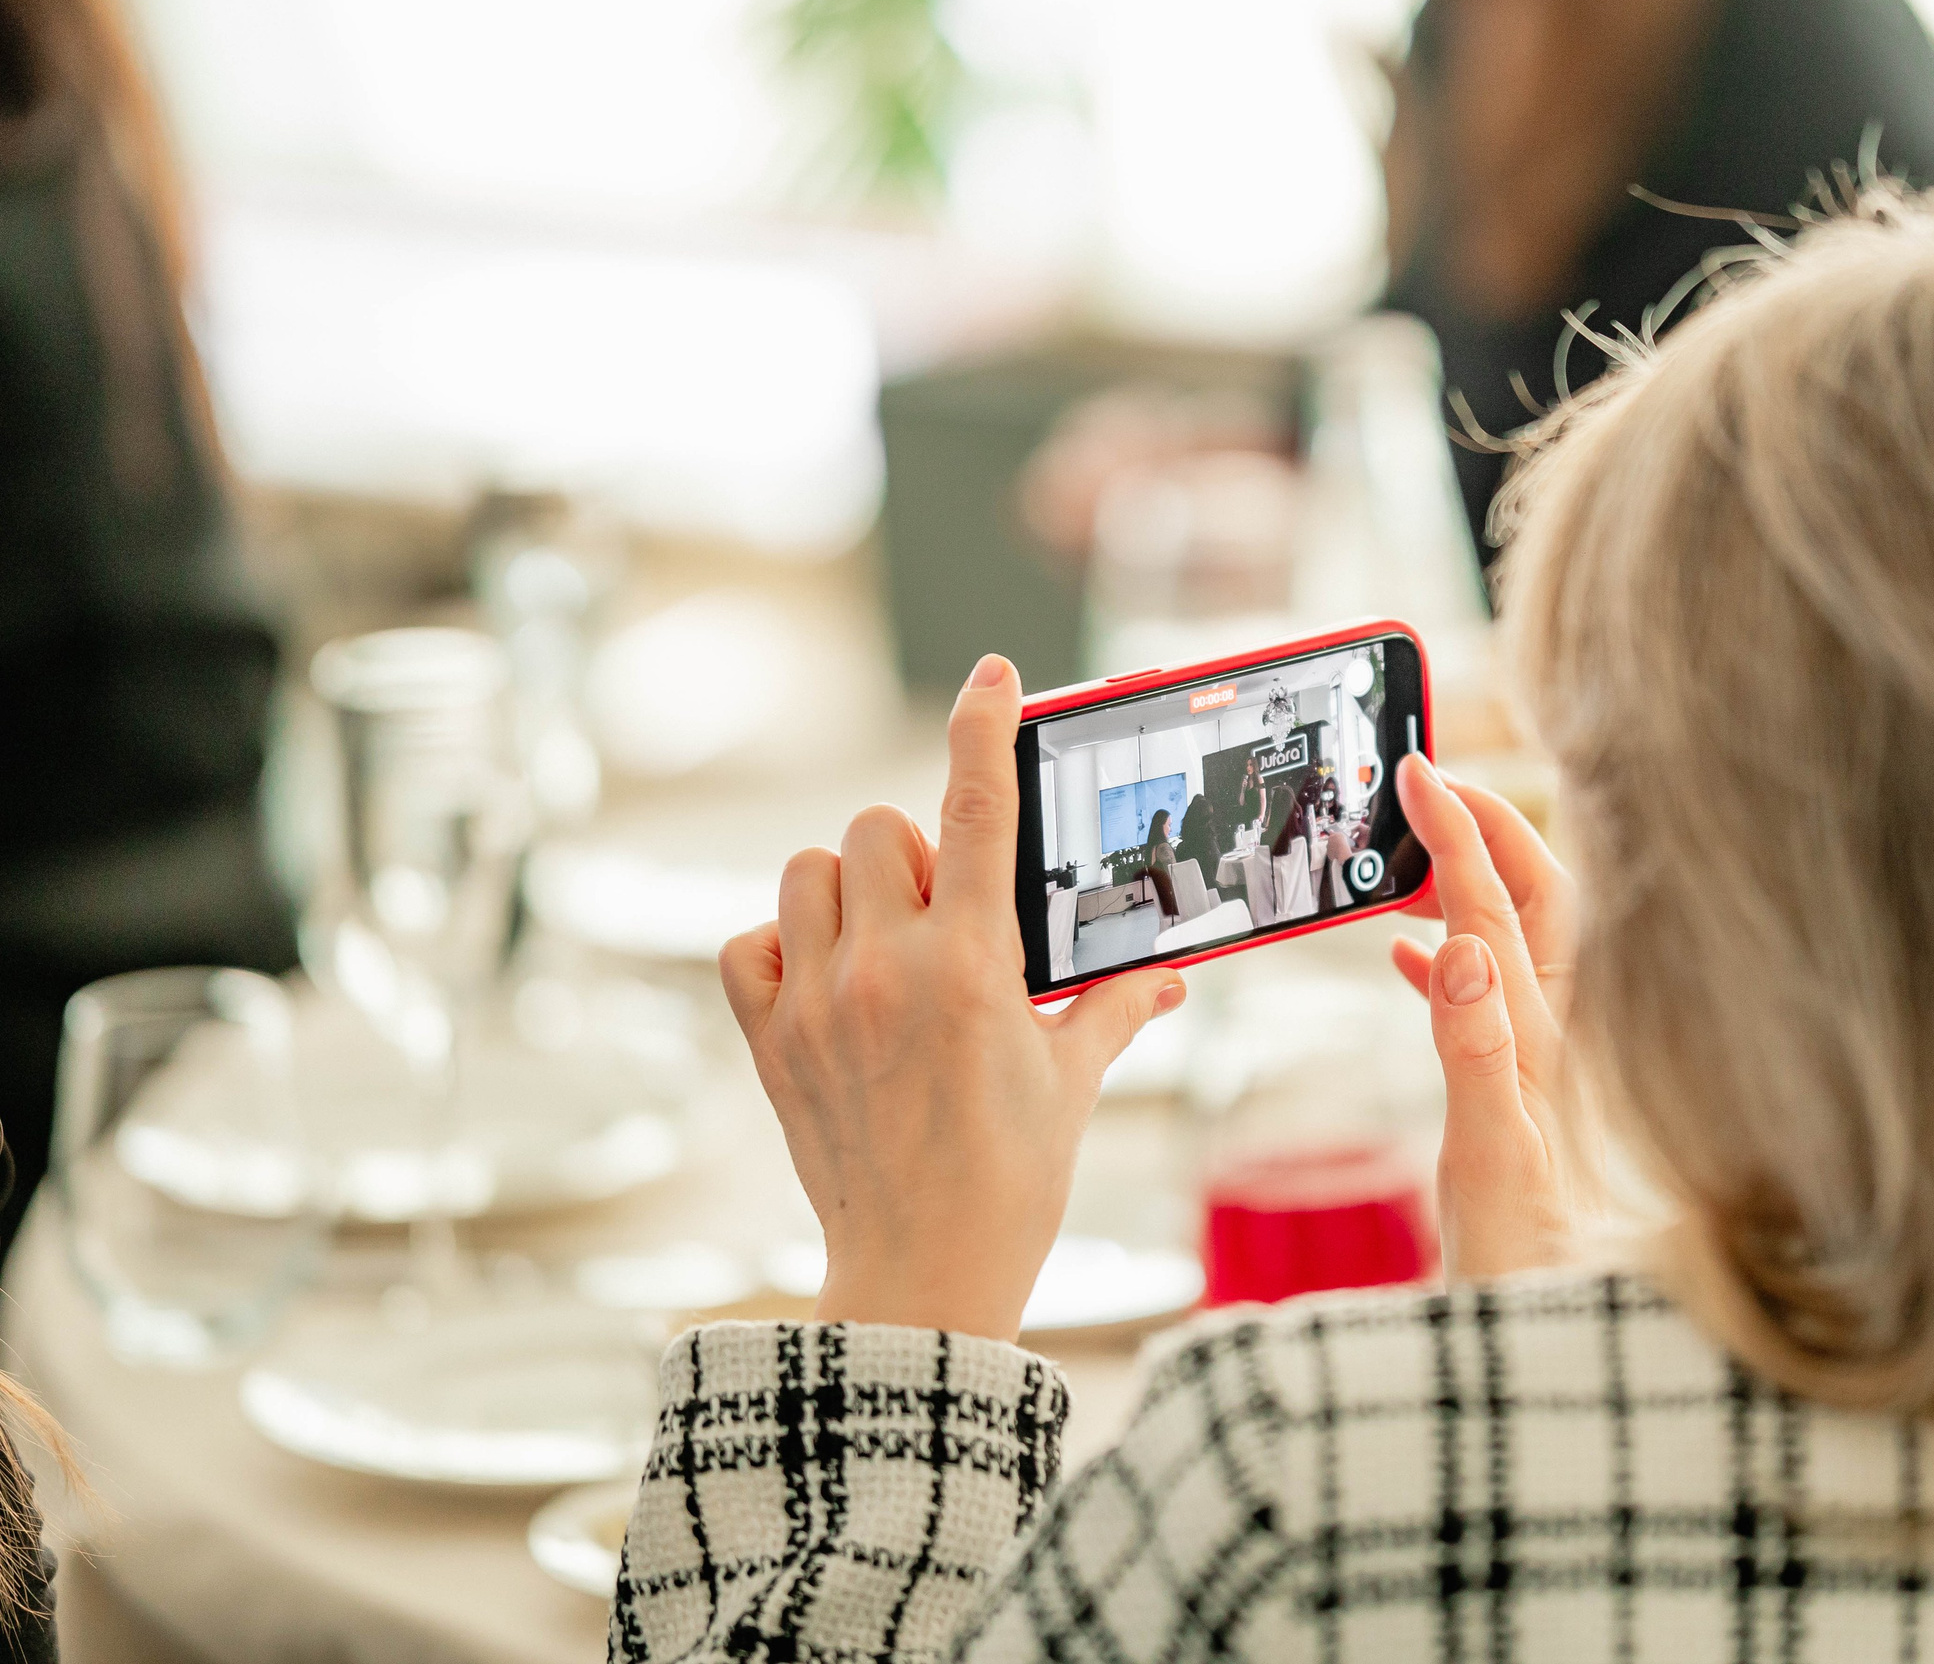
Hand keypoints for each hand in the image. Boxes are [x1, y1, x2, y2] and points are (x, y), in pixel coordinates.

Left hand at [718, 654, 1185, 1341]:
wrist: (921, 1276)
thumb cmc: (1012, 1182)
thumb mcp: (1072, 1085)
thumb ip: (1113, 1009)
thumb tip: (1168, 977)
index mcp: (976, 968)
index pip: (980, 808)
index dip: (983, 723)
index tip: (991, 674)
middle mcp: (889, 970)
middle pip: (880, 827)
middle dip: (915, 849)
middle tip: (946, 911)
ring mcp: (819, 1002)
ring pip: (808, 870)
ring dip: (848, 887)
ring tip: (885, 944)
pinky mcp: (769, 1040)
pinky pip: (747, 942)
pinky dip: (781, 944)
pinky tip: (825, 980)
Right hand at [1389, 755, 1579, 1281]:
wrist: (1548, 1344)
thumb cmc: (1528, 1265)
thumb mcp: (1490, 1157)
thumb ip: (1475, 1048)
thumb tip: (1460, 945)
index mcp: (1552, 1038)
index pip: (1500, 904)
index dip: (1459, 830)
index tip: (1419, 771)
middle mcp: (1560, 1039)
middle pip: (1530, 902)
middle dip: (1480, 836)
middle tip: (1419, 791)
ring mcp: (1545, 1065)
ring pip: (1509, 946)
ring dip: (1461, 895)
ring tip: (1405, 865)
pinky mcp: (1521, 1097)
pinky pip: (1488, 1000)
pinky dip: (1446, 963)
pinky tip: (1407, 960)